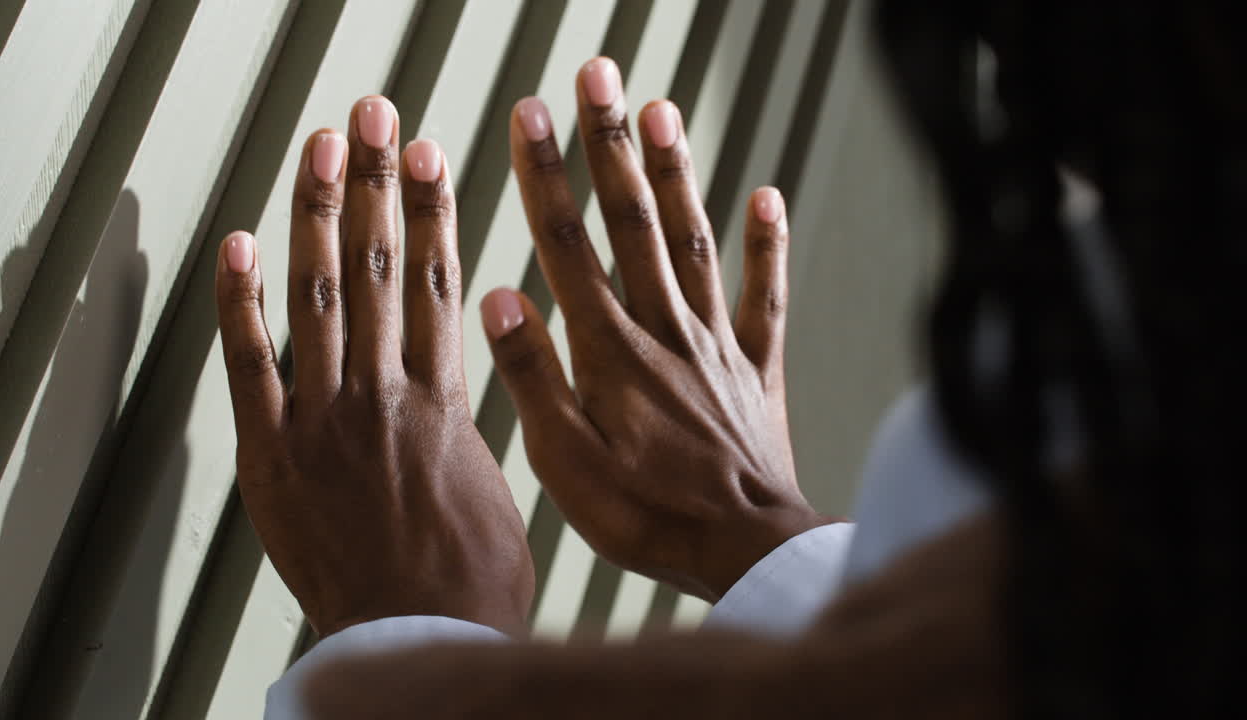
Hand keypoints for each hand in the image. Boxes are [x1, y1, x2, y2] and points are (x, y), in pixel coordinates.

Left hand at [215, 96, 532, 636]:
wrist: (418, 644)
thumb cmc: (474, 582)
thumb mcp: (502, 489)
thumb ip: (474, 423)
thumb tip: (473, 382)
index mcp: (445, 401)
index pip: (437, 281)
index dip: (431, 209)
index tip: (429, 154)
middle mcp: (382, 394)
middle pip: (380, 267)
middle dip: (375, 182)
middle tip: (372, 116)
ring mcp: (322, 419)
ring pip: (319, 296)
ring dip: (318, 215)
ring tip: (321, 148)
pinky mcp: (271, 454)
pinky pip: (249, 364)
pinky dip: (238, 303)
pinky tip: (234, 245)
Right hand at [481, 58, 833, 602]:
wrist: (745, 549)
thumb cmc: (648, 514)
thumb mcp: (565, 461)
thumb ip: (533, 376)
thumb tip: (498, 294)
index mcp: (611, 349)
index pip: (569, 243)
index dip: (546, 174)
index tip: (530, 112)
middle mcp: (665, 328)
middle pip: (633, 220)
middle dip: (609, 143)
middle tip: (596, 75)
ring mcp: (717, 342)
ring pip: (692, 239)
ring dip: (675, 173)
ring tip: (660, 110)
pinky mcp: (757, 367)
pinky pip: (766, 294)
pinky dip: (766, 245)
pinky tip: (766, 196)